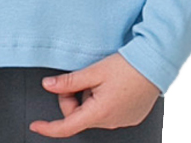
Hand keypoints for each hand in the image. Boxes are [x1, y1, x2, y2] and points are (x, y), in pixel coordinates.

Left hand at [29, 52, 161, 137]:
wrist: (155, 64)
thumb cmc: (127, 66)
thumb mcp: (95, 71)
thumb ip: (69, 81)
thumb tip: (48, 85)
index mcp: (98, 113)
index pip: (66, 127)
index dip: (48, 127)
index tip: (35, 125)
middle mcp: (110, 122)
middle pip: (79, 116)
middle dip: (73, 98)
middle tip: (80, 79)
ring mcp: (121, 121)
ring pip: (93, 113)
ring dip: (89, 98)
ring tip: (100, 78)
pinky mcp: (130, 116)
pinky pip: (107, 112)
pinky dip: (102, 100)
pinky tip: (111, 84)